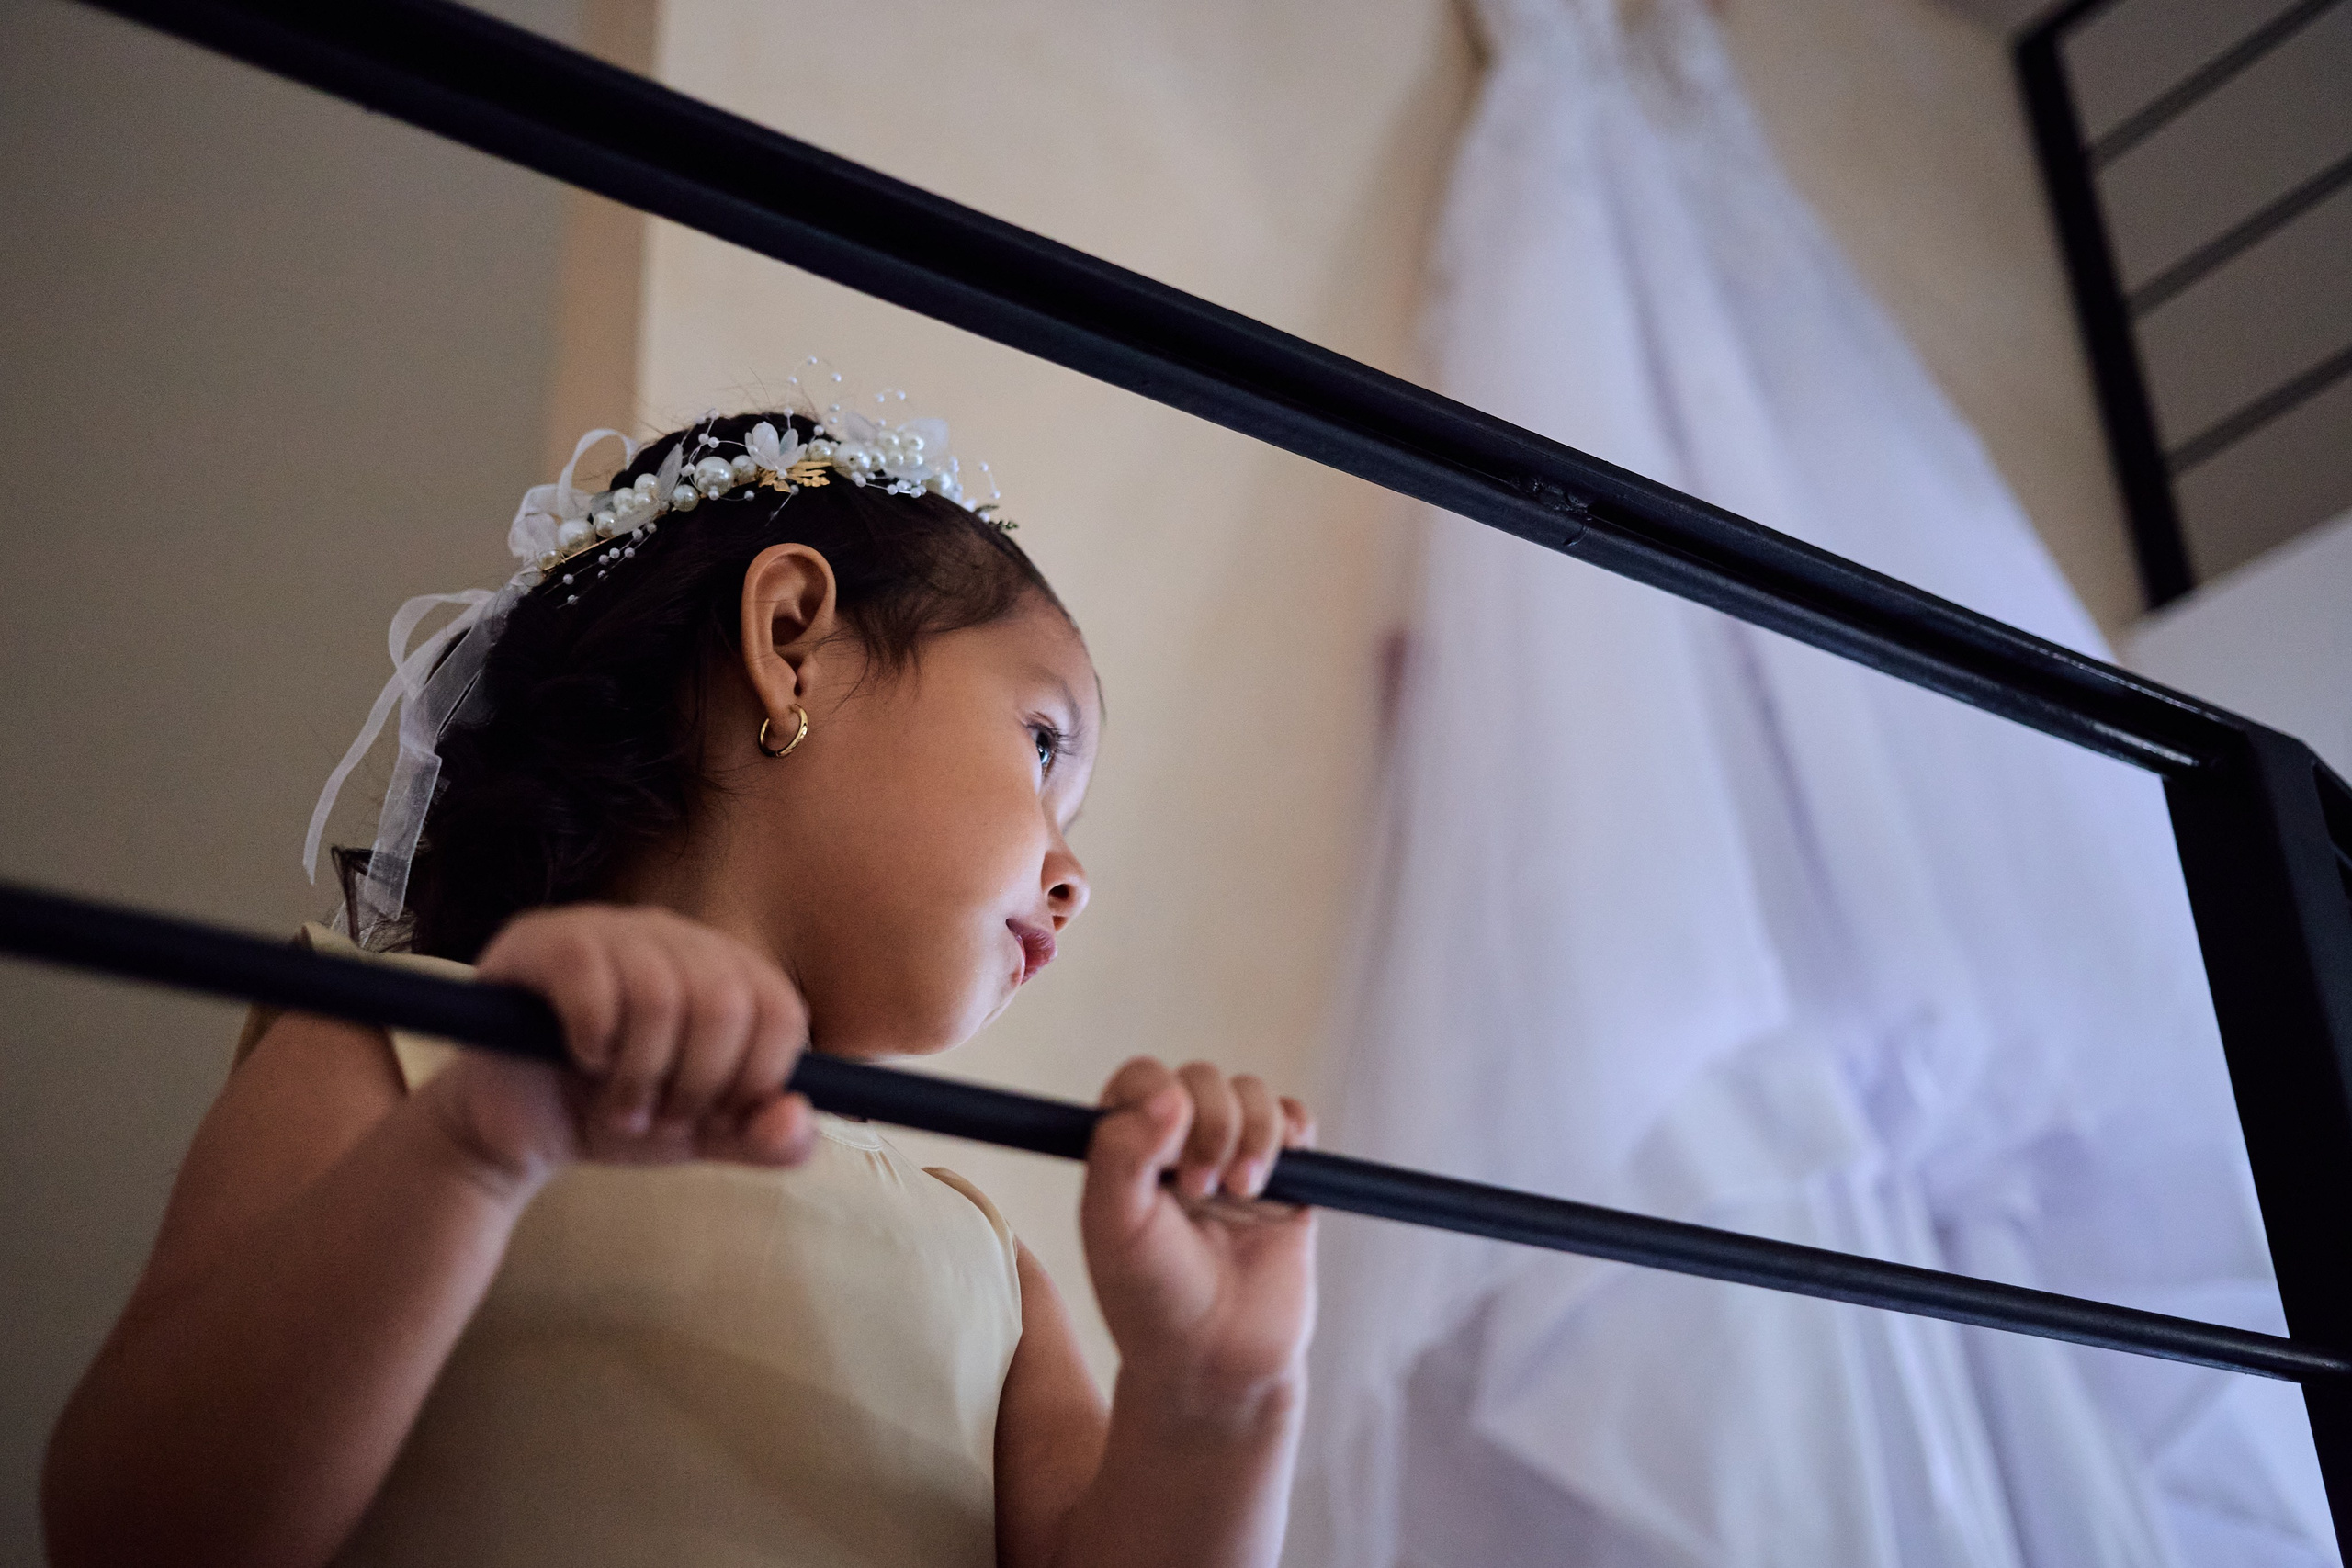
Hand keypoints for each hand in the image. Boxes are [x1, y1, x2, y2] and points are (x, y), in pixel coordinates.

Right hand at [415, 905, 817, 1191]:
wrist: (517, 1129)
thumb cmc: (614, 1112)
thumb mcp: (701, 1135)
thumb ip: (762, 1137)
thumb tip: (797, 1120)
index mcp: (726, 969)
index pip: (782, 1010)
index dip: (757, 1078)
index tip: (717, 1117)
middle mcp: (675, 936)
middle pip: (725, 1003)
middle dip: (696, 1085)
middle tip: (660, 1118)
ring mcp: (608, 929)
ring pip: (659, 996)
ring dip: (640, 1076)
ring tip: (619, 1106)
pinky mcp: (543, 941)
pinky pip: (591, 980)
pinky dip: (593, 1041)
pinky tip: (580, 1061)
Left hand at [1080, 1059, 1316, 1427]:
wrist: (1220, 1361)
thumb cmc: (1151, 1300)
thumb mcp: (1113, 1227)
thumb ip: (1121, 1152)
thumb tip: (1169, 1093)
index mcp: (1128, 1150)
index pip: (1142, 1079)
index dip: (1158, 1099)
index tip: (1165, 1156)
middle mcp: (1178, 1146)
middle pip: (1202, 1079)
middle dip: (1210, 1125)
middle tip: (1200, 1189)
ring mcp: (1234, 1158)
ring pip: (1252, 1092)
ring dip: (1253, 1134)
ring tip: (1242, 1193)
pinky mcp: (1286, 1178)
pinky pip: (1296, 1119)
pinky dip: (1292, 1132)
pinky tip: (1274, 1179)